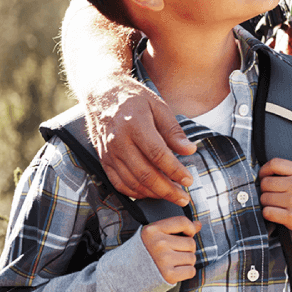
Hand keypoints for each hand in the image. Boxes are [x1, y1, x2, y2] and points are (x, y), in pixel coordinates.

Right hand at [84, 75, 196, 205]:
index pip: (158, 155)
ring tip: (171, 196)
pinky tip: (150, 193)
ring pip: (131, 182)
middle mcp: (119, 142)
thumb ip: (174, 131)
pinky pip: (118, 183)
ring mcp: (109, 153)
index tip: (189, 180)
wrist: (101, 94)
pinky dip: (135, 193)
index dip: (175, 171)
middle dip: (167, 190)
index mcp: (135, 125)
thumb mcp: (159, 106)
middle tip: (184, 198)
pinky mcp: (103, 160)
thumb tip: (189, 150)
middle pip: (144, 174)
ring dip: (153, 194)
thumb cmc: (134, 98)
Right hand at [141, 216, 201, 284]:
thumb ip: (177, 228)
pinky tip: (174, 270)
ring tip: (172, 262)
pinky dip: (186, 272)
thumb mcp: (156, 235)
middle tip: (173, 253)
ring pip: (192, 257)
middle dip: (186, 249)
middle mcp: (158, 244)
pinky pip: (191, 271)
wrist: (128, 274)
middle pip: (191, 242)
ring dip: (186, 261)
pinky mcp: (168, 275)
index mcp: (153, 230)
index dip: (190, 228)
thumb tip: (198, 224)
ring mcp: (163, 260)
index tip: (188, 233)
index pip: (182, 222)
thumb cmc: (145, 252)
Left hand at [259, 159, 291, 244]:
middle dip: (264, 189)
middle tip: (270, 192)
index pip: (275, 163)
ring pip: (264, 198)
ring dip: (266, 202)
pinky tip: (275, 213)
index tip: (263, 174)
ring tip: (274, 204)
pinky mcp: (290, 217)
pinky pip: (267, 212)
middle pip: (266, 182)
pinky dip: (268, 213)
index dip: (264, 169)